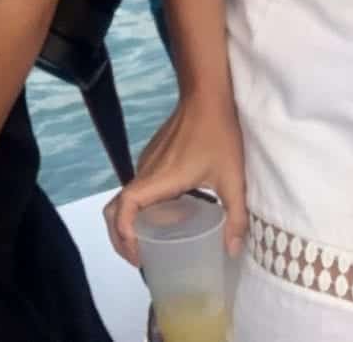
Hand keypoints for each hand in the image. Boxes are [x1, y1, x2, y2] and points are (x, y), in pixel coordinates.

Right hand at [104, 94, 246, 266]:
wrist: (207, 94)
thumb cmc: (219, 134)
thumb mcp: (233, 179)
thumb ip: (236, 217)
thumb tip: (231, 252)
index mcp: (160, 179)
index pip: (125, 206)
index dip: (123, 232)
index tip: (138, 254)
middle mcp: (146, 170)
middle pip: (116, 207)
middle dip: (120, 237)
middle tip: (140, 258)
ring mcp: (147, 161)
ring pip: (127, 197)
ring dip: (131, 222)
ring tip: (152, 242)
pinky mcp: (152, 155)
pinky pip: (139, 186)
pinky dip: (141, 207)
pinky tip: (166, 215)